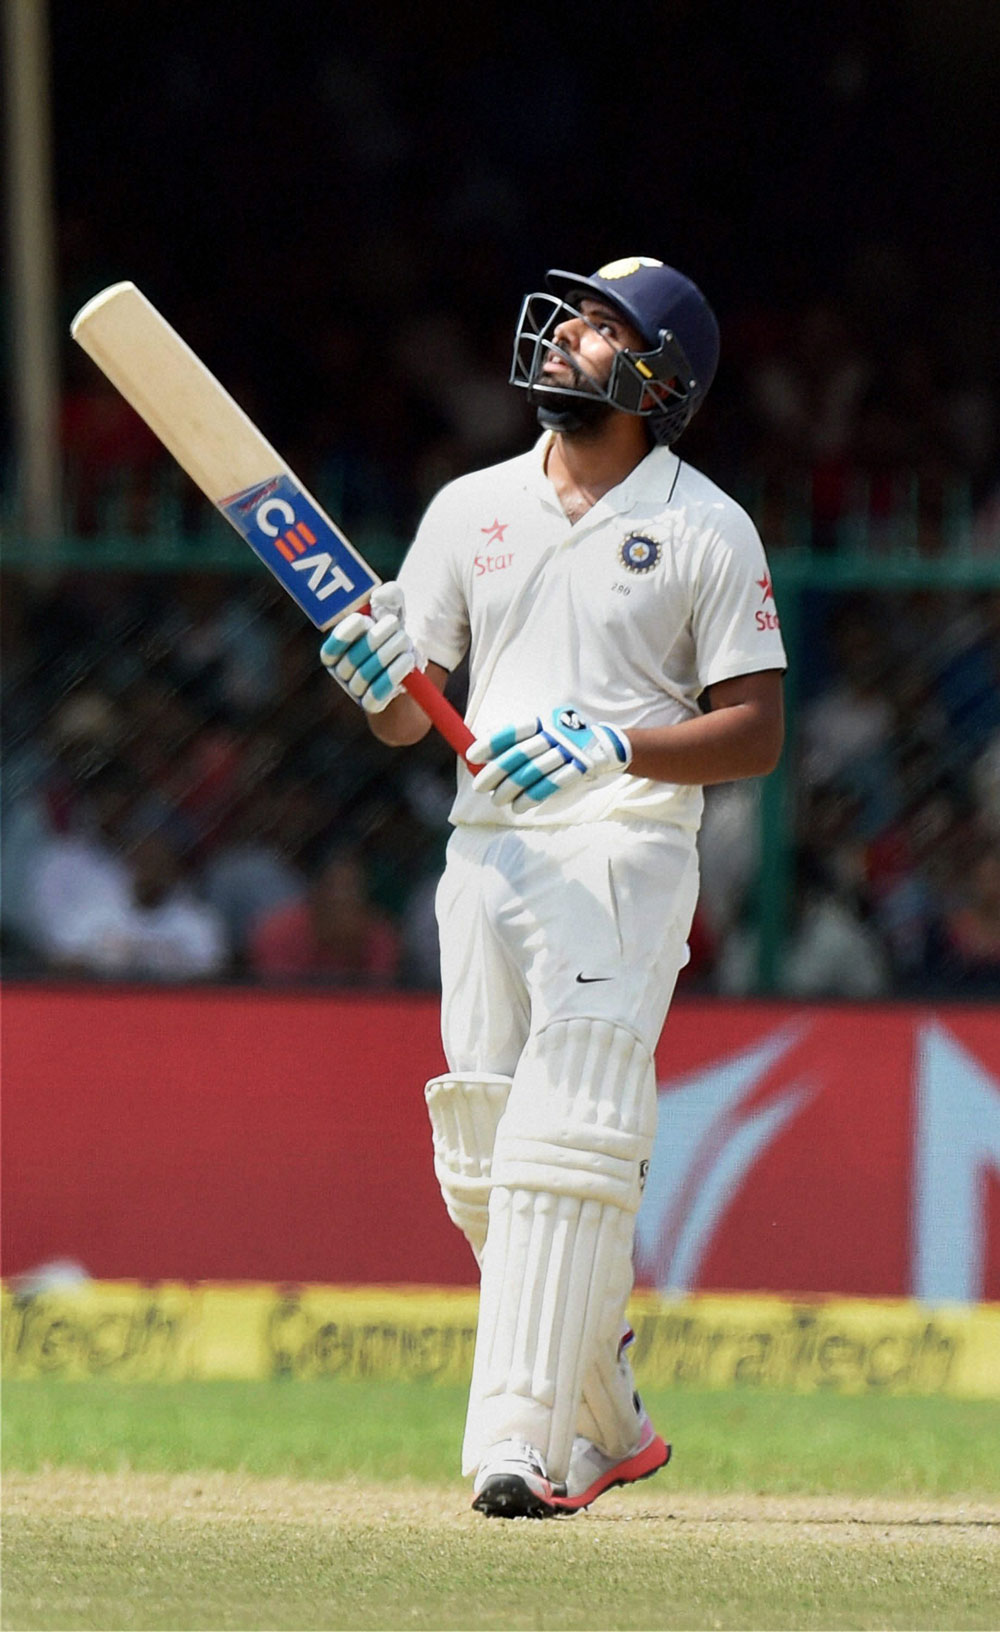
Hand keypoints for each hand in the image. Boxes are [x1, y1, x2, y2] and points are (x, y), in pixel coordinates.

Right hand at [320, 582, 422, 712]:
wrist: (408, 668)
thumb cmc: (392, 634)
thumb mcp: (392, 612)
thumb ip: (388, 597)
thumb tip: (383, 594)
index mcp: (336, 651)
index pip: (331, 648)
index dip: (344, 635)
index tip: (363, 619)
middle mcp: (342, 672)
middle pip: (353, 659)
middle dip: (376, 640)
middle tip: (396, 625)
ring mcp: (356, 690)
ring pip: (367, 675)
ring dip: (389, 655)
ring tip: (406, 642)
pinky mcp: (372, 705)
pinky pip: (377, 695)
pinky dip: (394, 676)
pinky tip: (408, 661)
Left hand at [469, 705, 631, 812]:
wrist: (608, 745)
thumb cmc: (567, 739)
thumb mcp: (547, 729)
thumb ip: (522, 740)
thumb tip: (488, 754)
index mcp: (544, 722)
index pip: (513, 732)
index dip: (492, 743)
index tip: (472, 756)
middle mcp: (555, 735)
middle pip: (520, 755)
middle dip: (496, 772)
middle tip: (478, 786)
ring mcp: (568, 752)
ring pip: (533, 772)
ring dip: (511, 789)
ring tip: (496, 800)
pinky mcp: (578, 769)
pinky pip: (551, 785)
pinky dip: (531, 797)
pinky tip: (517, 806)